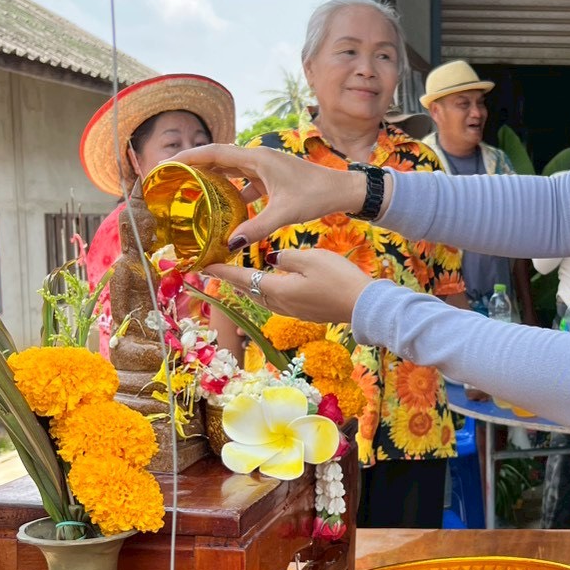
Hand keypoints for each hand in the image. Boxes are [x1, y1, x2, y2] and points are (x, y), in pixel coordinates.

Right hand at [176, 144, 370, 248]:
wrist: (342, 190)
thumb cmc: (317, 195)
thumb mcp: (285, 212)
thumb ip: (257, 227)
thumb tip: (229, 244)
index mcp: (256, 158)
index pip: (213, 153)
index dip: (187, 157)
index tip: (165, 164)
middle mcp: (257, 158)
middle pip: (217, 160)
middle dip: (193, 168)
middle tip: (170, 180)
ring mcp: (264, 168)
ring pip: (230, 172)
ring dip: (210, 181)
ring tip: (189, 193)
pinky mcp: (270, 179)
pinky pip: (243, 184)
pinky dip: (230, 194)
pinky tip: (222, 211)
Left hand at [205, 248, 371, 324]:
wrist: (364, 306)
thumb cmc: (339, 278)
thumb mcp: (311, 258)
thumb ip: (286, 257)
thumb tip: (272, 260)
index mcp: (278, 290)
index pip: (242, 279)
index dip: (223, 272)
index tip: (204, 266)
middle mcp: (281, 305)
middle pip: (249, 292)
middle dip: (232, 281)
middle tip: (216, 271)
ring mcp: (293, 311)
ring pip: (262, 298)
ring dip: (247, 288)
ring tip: (237, 278)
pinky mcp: (305, 312)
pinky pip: (276, 301)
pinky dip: (264, 292)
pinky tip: (269, 286)